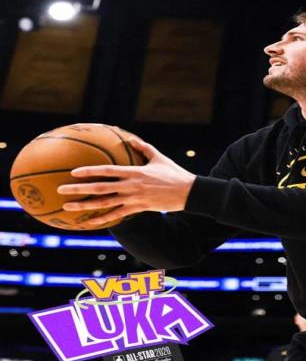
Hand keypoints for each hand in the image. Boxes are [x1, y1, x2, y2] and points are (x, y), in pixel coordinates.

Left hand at [57, 138, 195, 226]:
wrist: (188, 192)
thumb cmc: (174, 173)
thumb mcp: (159, 157)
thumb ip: (143, 148)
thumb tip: (130, 138)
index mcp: (135, 172)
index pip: (107, 171)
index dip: (90, 171)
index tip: (74, 171)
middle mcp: (131, 186)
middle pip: (100, 188)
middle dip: (79, 189)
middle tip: (61, 190)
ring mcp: (134, 199)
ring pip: (104, 203)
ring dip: (85, 205)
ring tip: (68, 207)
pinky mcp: (139, 209)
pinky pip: (117, 216)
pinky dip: (103, 219)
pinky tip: (90, 222)